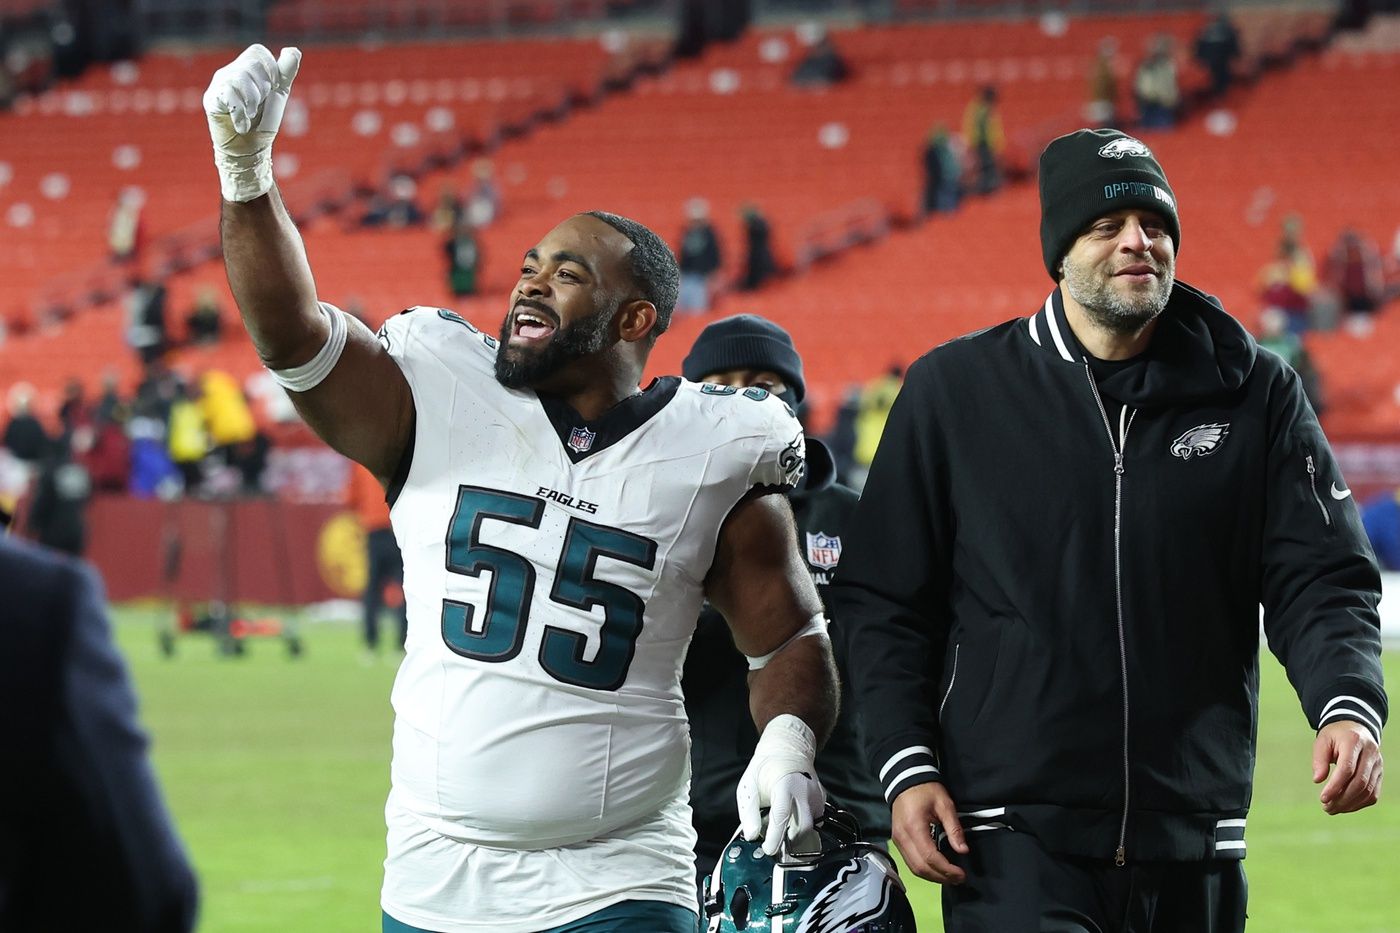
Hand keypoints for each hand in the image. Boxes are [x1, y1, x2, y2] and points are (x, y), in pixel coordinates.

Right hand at [203, 44, 301, 201]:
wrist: (250, 148)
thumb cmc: (263, 120)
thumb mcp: (279, 93)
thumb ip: (286, 71)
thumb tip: (293, 50)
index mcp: (247, 67)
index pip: (258, 51)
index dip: (270, 70)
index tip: (271, 90)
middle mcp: (231, 71)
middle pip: (250, 65)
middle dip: (263, 90)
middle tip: (259, 106)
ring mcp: (219, 84)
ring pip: (239, 78)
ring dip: (252, 102)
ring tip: (251, 115)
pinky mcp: (211, 99)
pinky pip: (228, 95)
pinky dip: (241, 114)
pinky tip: (242, 125)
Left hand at [737, 714, 825, 855]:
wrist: (786, 749)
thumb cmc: (765, 769)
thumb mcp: (749, 787)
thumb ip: (749, 812)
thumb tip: (751, 835)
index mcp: (784, 785)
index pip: (781, 816)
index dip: (775, 837)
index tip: (768, 849)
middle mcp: (804, 791)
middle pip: (804, 828)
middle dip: (791, 842)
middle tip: (777, 846)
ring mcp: (816, 795)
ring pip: (812, 827)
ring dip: (798, 834)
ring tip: (783, 832)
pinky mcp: (822, 799)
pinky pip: (815, 820)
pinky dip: (803, 826)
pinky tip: (793, 821)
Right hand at [891, 781, 967, 884]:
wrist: (905, 781)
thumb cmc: (926, 790)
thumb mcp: (945, 804)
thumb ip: (954, 828)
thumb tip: (963, 850)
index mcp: (914, 827)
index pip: (930, 857)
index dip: (947, 869)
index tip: (962, 874)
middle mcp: (902, 838)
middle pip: (920, 868)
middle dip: (941, 877)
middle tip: (959, 879)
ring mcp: (897, 841)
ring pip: (914, 868)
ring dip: (933, 877)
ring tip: (950, 877)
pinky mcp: (897, 842)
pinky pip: (910, 862)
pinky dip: (925, 870)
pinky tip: (937, 870)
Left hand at [1313, 720, 1383, 814]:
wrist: (1355, 728)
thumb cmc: (1335, 736)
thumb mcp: (1322, 741)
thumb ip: (1319, 759)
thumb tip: (1317, 780)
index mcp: (1354, 741)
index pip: (1347, 768)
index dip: (1335, 786)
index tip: (1323, 798)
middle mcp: (1370, 753)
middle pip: (1360, 782)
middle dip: (1342, 799)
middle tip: (1326, 807)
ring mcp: (1378, 764)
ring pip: (1368, 791)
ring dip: (1350, 804)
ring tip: (1332, 809)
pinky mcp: (1380, 774)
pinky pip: (1373, 794)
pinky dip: (1359, 803)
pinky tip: (1345, 806)